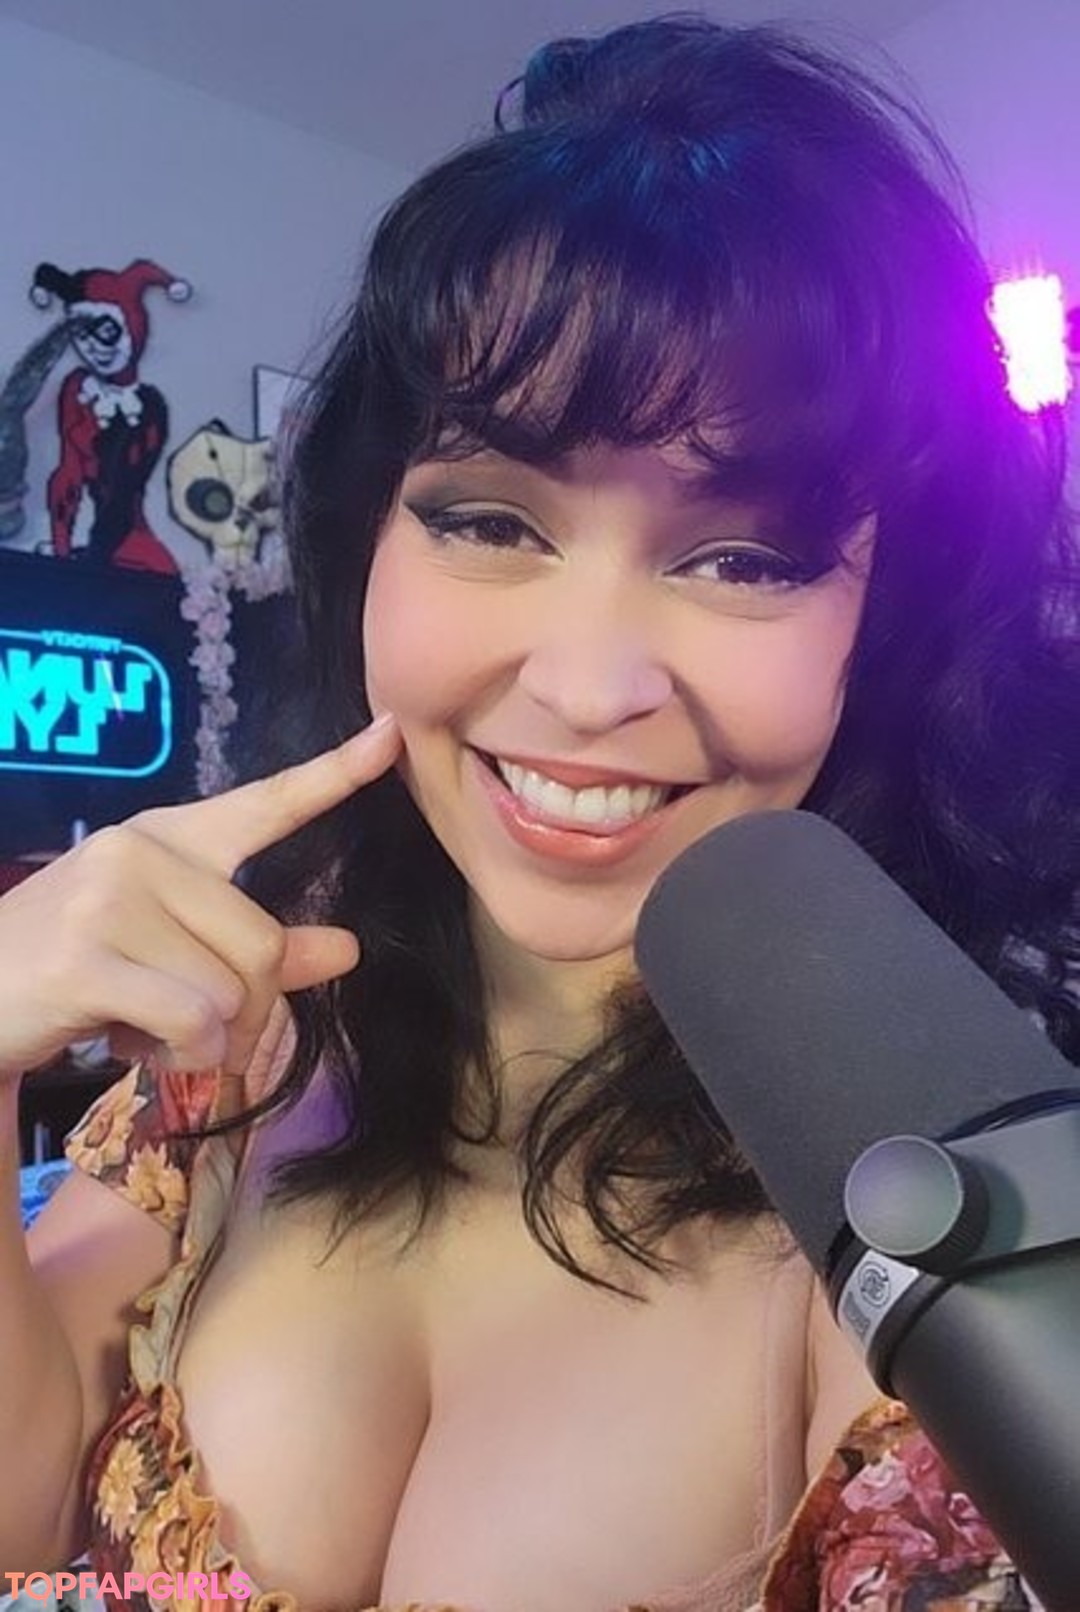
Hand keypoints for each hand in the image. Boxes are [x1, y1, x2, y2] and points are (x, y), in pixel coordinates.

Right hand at [0, 714, 401, 1084]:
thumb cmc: (79, 970)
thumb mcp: (172, 950)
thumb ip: (260, 950)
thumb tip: (347, 949)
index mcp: (170, 836)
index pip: (266, 802)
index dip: (335, 775)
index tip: (393, 733)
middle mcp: (142, 851)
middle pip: (266, 942)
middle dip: (249, 1010)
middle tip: (198, 1031)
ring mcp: (110, 900)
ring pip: (231, 990)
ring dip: (206, 1039)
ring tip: (145, 1030)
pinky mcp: (88, 958)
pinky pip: (191, 1020)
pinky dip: (180, 1054)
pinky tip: (130, 1045)